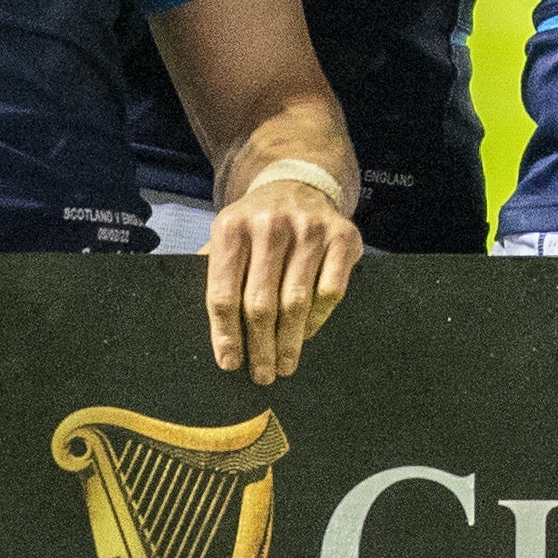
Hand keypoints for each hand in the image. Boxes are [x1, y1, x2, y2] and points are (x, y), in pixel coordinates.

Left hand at [204, 163, 361, 386]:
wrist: (297, 182)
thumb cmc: (255, 225)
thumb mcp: (226, 236)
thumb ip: (214, 274)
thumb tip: (215, 335)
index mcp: (231, 228)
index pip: (224, 294)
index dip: (226, 335)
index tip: (230, 364)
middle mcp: (269, 225)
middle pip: (261, 303)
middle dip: (260, 347)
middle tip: (262, 375)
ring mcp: (309, 229)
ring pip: (297, 302)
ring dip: (289, 342)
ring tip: (285, 365)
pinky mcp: (343, 236)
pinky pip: (330, 292)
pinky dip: (318, 319)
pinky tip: (307, 333)